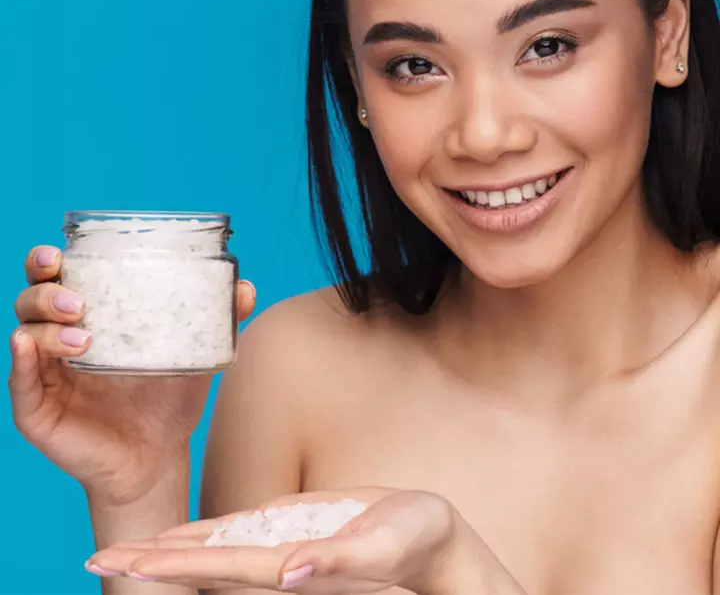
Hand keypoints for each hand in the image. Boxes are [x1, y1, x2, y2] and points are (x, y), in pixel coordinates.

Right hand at [9, 245, 256, 506]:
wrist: (160, 455)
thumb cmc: (169, 398)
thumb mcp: (193, 354)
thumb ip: (217, 320)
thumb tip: (245, 287)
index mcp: (90, 317)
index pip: (58, 278)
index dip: (49, 260)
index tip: (62, 252)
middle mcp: (59, 340)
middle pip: (32, 298)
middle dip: (48, 290)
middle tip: (78, 299)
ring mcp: (45, 375)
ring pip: (25, 333)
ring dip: (46, 327)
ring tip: (84, 337)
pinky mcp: (36, 411)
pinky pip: (19, 382)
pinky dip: (19, 360)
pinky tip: (28, 346)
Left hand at [86, 487, 526, 594]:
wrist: (430, 533)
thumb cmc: (417, 537)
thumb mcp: (387, 543)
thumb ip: (343, 563)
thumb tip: (291, 573)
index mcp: (294, 565)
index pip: (219, 569)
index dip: (170, 567)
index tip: (124, 567)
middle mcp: (278, 562)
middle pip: (203, 564)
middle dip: (151, 563)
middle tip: (96, 561)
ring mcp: (282, 545)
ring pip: (215, 550)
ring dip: (169, 551)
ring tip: (124, 553)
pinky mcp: (293, 528)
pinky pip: (240, 534)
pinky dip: (205, 537)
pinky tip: (183, 539)